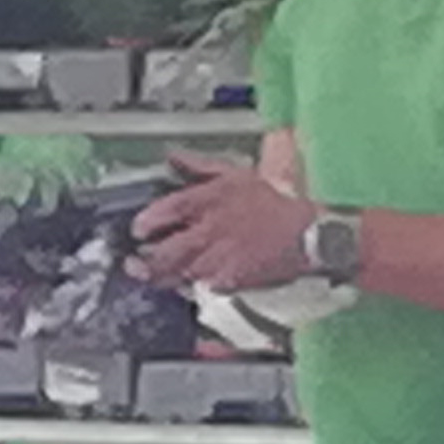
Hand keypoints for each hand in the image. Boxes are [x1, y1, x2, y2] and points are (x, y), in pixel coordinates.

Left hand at [133, 155, 313, 292]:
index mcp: (210, 200)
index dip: (146, 222)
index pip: (167, 211)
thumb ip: (201, 168)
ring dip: (164, 275)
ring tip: (153, 275)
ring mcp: (220, 258)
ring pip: (179, 273)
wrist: (309, 234)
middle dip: (144, 260)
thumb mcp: (237, 175)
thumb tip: (173, 156)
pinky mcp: (230, 280)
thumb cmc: (274, 203)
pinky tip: (189, 281)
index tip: (137, 229)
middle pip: (165, 251)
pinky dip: (193, 285)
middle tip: (135, 262)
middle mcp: (211, 230)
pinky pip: (201, 286)